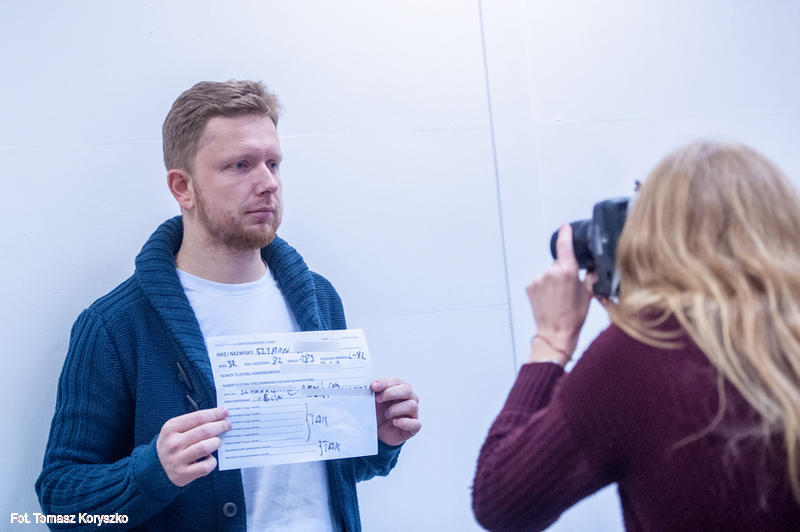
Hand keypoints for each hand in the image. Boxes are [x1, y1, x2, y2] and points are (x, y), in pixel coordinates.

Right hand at [156, 407, 230, 486]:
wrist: (157, 468)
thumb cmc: (173, 445)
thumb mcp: (175, 430)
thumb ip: (194, 423)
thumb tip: (219, 416)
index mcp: (171, 428)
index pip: (198, 417)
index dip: (214, 414)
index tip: (225, 412)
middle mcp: (173, 443)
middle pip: (204, 431)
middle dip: (220, 426)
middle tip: (227, 425)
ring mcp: (178, 459)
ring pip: (206, 447)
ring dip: (216, 442)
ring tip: (217, 441)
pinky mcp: (183, 474)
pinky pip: (206, 466)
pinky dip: (212, 461)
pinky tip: (209, 458)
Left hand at [371, 377, 420, 445]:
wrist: (379, 432)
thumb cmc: (379, 413)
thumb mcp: (373, 401)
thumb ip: (373, 392)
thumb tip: (369, 385)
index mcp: (400, 389)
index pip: (396, 381)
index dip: (385, 383)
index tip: (373, 386)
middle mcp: (410, 399)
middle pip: (407, 390)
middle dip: (390, 393)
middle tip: (377, 399)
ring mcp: (413, 413)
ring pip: (411, 405)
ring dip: (395, 409)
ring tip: (386, 414)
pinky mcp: (414, 427)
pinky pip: (415, 424)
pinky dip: (404, 422)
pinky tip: (395, 422)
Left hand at [526, 224, 596, 363]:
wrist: (555, 333)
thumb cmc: (572, 317)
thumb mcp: (588, 294)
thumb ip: (590, 277)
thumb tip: (593, 269)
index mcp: (567, 271)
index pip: (564, 245)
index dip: (565, 233)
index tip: (565, 228)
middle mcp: (551, 272)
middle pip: (558, 263)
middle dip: (563, 272)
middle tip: (568, 289)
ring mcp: (538, 279)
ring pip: (548, 273)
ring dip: (553, 281)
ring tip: (558, 297)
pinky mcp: (529, 286)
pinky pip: (539, 281)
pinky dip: (544, 287)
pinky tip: (549, 299)